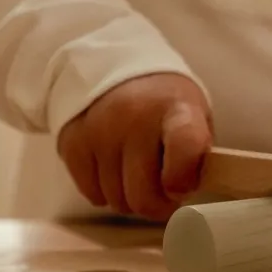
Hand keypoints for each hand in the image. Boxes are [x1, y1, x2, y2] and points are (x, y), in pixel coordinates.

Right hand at [56, 72, 212, 219]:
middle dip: (158, 205)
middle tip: (163, 192)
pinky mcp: (73, 143)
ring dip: (131, 198)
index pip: (186, 147)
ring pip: (117, 202)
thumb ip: (197, 154)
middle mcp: (135, 118)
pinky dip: (106, 192)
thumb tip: (185, 192)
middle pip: (144, 196)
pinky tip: (115, 168)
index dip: (184, 179)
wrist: (115, 65)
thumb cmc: (165, 103)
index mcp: (177, 108)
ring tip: (139, 174)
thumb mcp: (195, 114)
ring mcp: (100, 131)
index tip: (183, 186)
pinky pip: (93, 195)